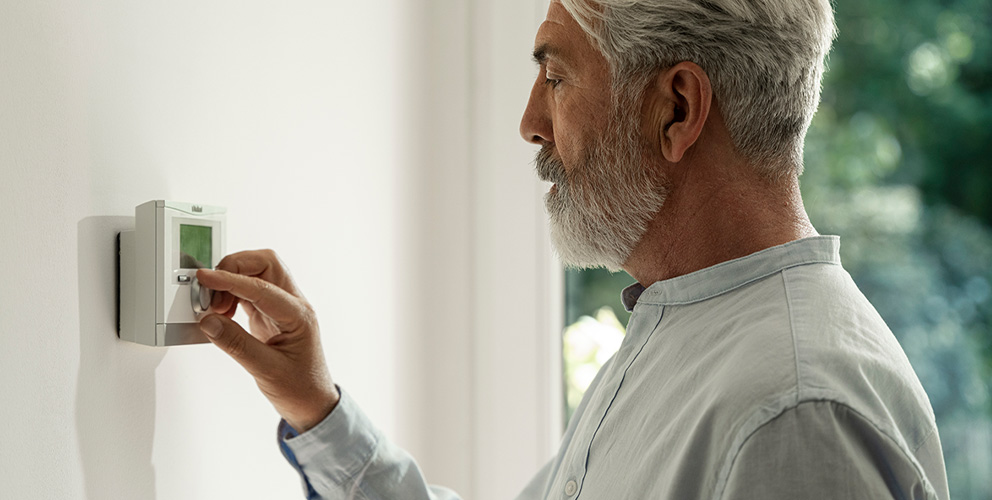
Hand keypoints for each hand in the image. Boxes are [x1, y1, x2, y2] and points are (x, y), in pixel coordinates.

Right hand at [195, 250, 338, 432]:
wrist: (312, 402)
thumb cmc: (299, 388)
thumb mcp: (266, 370)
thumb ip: (236, 344)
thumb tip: (209, 321)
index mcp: (298, 315)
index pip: (262, 287)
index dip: (230, 280)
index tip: (205, 278)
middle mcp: (293, 305)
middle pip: (266, 264)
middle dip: (235, 268)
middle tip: (211, 291)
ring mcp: (282, 308)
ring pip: (258, 274)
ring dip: (232, 282)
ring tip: (216, 308)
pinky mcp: (271, 314)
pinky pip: (250, 292)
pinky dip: (232, 295)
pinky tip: (222, 312)